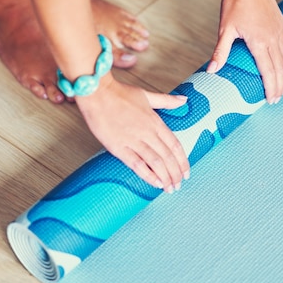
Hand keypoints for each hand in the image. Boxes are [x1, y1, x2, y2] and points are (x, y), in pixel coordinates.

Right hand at [76, 74, 189, 192]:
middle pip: (167, 157)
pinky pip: (136, 164)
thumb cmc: (120, 93)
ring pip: (156, 163)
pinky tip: (155, 183)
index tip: (186, 172)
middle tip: (178, 185)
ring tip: (169, 188)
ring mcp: (133, 140)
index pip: (175, 145)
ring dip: (165, 178)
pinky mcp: (118, 147)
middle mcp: (147, 132)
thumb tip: (185, 100)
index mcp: (155, 121)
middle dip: (175, 174)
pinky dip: (148, 175)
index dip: (183, 161)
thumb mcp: (147, 95)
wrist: (97, 93)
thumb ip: (167, 100)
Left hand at [207, 0, 282, 103]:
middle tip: (277, 99)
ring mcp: (280, 31)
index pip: (268, 71)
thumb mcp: (225, 29)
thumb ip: (220, 51)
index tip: (270, 99)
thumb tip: (211, 70)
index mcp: (259, 41)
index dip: (270, 87)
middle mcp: (273, 38)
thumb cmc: (235, 3)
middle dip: (280, 86)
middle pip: (281, 68)